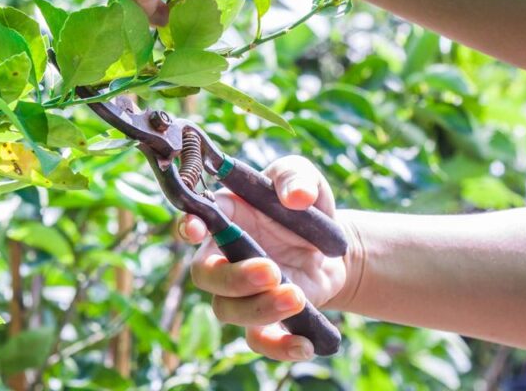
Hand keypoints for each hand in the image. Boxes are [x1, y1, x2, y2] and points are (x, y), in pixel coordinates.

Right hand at [178, 155, 346, 360]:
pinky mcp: (264, 319)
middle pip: (205, 276)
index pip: (194, 222)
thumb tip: (296, 197)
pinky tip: (303, 344)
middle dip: (233, 278)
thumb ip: (296, 177)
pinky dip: (278, 347)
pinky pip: (258, 341)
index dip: (189, 227)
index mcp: (225, 216)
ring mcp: (241, 292)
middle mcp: (224, 256)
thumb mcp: (305, 180)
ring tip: (297, 296)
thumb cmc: (307, 208)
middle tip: (271, 270)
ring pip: (227, 310)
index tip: (196, 229)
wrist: (336, 250)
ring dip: (260, 308)